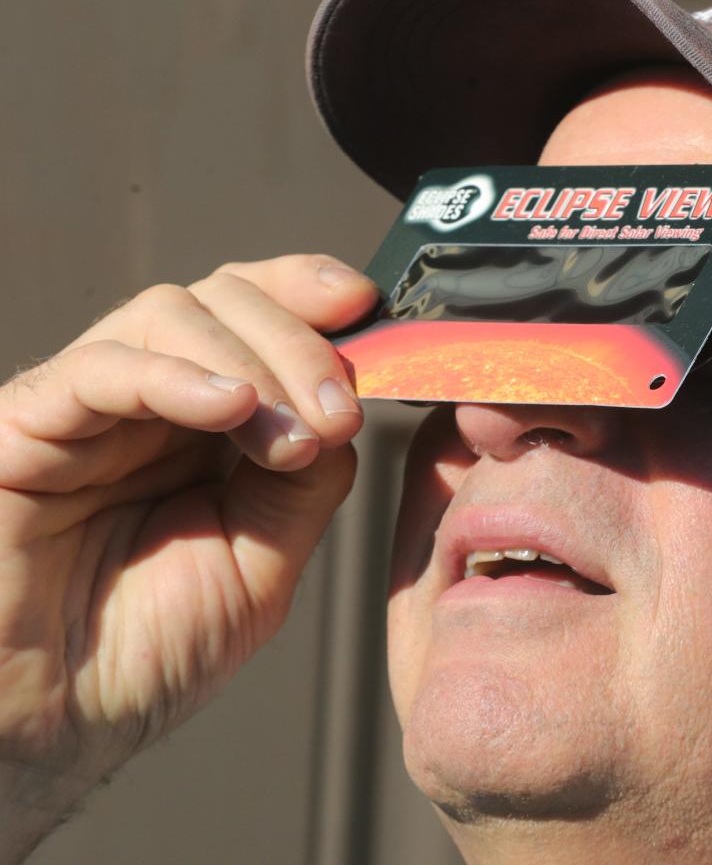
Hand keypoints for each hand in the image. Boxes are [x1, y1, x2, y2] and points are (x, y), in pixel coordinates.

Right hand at [0, 255, 375, 858]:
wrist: (54, 726)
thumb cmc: (150, 651)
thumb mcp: (260, 561)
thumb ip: (305, 484)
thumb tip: (340, 415)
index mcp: (203, 422)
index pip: (255, 315)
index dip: (308, 293)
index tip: (369, 306)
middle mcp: (146, 400)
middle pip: (224, 300)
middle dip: (299, 344)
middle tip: (341, 414)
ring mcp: (85, 407)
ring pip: (168, 315)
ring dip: (252, 360)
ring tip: (294, 435)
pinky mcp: (24, 427)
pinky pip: (99, 370)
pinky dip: (174, 377)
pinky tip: (231, 407)